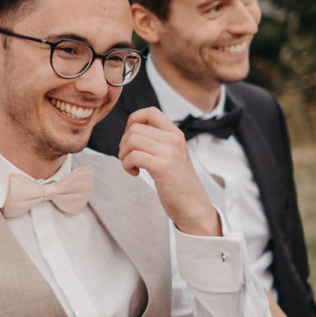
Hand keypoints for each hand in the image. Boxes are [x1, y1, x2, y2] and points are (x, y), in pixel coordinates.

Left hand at [117, 108, 219, 235]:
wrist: (191, 204)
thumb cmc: (177, 182)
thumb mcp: (172, 153)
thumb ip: (157, 140)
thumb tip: (131, 131)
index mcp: (175, 133)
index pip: (150, 112)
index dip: (133, 120)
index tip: (131, 137)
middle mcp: (173, 139)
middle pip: (134, 128)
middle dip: (124, 144)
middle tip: (129, 158)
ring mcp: (169, 152)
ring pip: (131, 140)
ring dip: (124, 155)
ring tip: (132, 165)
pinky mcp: (162, 167)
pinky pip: (133, 157)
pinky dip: (127, 165)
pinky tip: (135, 173)